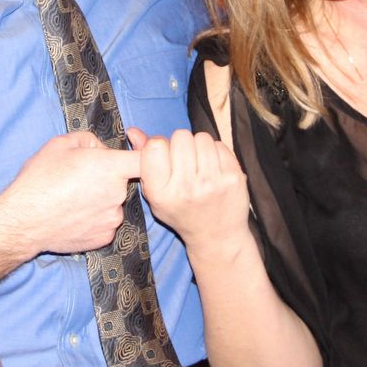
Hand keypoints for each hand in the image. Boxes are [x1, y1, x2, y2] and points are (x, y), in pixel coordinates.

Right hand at [0, 131, 140, 286]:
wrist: (23, 221)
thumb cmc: (40, 179)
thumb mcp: (62, 144)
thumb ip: (91, 140)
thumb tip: (103, 150)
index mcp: (111, 167)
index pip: (146, 157)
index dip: (143, 152)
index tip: (132, 153)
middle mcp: (118, 193)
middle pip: (123, 180)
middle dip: (108, 176)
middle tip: (80, 178)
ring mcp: (112, 218)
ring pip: (113, 202)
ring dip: (101, 198)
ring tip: (73, 198)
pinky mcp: (104, 237)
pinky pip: (106, 221)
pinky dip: (95, 217)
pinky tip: (74, 214)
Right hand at [130, 127, 249, 249]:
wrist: (216, 236)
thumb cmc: (180, 211)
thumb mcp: (155, 193)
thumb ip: (143, 161)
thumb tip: (134, 130)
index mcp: (160, 193)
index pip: (155, 146)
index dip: (160, 145)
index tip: (165, 156)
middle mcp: (185, 188)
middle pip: (180, 136)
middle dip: (181, 144)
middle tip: (185, 161)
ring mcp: (211, 183)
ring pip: (201, 137)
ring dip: (199, 146)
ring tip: (199, 164)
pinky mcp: (233, 178)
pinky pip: (219, 145)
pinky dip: (216, 152)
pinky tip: (214, 168)